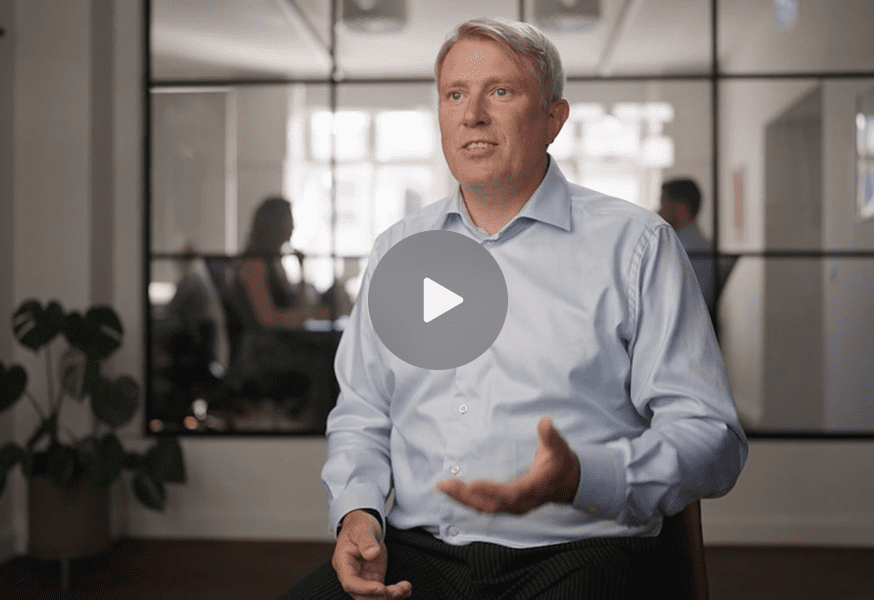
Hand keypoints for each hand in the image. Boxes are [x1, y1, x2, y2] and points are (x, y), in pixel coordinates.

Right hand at [331, 510, 412, 599]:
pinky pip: (382, 592)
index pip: (350, 583)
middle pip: (362, 595)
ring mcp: (363, 578)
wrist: (363, 524)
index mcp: (343, 563)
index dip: (365, 589)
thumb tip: (372, 553)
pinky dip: (394, 593)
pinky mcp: (373, 578)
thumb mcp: (362, 529)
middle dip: (381, 596)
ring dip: (390, 596)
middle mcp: (352, 574)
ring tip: (406, 588)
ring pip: (373, 597)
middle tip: (399, 590)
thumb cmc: (359, 526)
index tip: (382, 588)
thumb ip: (366, 540)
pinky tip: (406, 589)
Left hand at [437, 416, 580, 514]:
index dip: (491, 490)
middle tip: (446, 485)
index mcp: (533, 488)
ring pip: (485, 507)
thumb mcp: (559, 447)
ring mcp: (514, 506)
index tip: (471, 484)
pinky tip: (455, 492)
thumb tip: (545, 421)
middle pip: (491, 504)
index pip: (510, 493)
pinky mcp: (508, 505)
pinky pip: (485, 506)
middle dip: (467, 496)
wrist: (568, 482)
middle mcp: (522, 502)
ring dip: (463, 499)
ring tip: (444, 488)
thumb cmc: (560, 463)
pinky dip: (468, 500)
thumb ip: (550, 435)